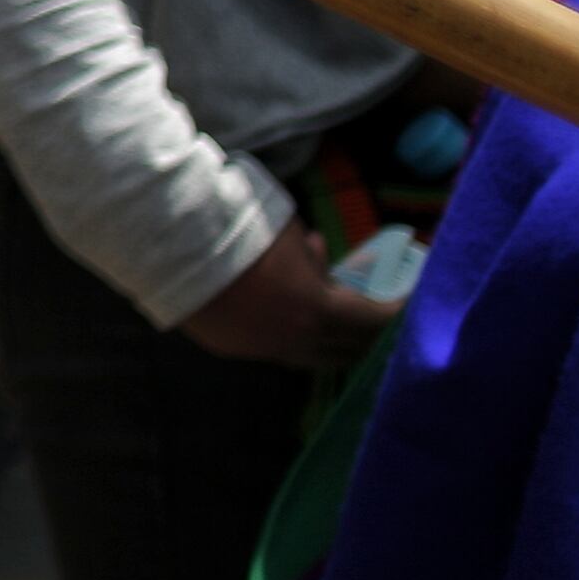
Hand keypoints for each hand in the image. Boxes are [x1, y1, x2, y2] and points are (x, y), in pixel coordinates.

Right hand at [178, 216, 395, 367]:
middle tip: (376, 316)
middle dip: (366, 334)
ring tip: (330, 313)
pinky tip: (280, 310)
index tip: (411, 302)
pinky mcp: (229, 347)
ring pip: (308, 355)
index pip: (374, 322)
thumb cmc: (237, 224)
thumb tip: (321, 260)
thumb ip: (313, 256)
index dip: (397, 313)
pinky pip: (271, 348)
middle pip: (347, 351)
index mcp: (316, 310)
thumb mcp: (290, 231)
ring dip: (325, 337)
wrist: (167, 235)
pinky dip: (287, 334)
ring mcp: (258, 348)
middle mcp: (293, 340)